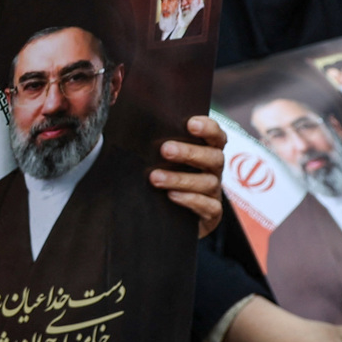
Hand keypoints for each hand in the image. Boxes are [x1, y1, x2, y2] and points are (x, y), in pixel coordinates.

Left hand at [150, 114, 225, 237]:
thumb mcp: (159, 160)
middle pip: (214, 157)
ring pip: (208, 182)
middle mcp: (214, 170)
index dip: (208, 128)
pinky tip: (171, 196)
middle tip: (165, 149)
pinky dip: (191, 200)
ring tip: (155, 178)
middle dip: (189, 152)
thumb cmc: (162, 179)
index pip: (216, 135)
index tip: (190, 123)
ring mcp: (214, 193)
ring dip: (181, 179)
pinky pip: (209, 207)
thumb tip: (125, 122)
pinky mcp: (212, 214)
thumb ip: (154, 143)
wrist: (167, 220)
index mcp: (207, 151)